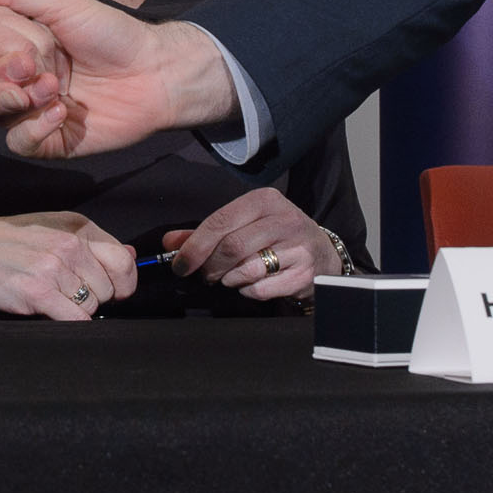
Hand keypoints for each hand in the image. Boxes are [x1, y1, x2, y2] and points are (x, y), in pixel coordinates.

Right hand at [0, 0, 237, 158]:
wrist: (154, 72)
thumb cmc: (111, 32)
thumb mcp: (61, 4)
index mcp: (21, 49)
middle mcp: (24, 81)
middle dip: (4, 77)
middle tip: (31, 68)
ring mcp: (36, 111)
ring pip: (0, 116)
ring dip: (23, 102)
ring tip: (55, 89)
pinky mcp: (51, 140)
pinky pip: (21, 143)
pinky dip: (35, 129)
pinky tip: (62, 112)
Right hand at [0, 211, 133, 321]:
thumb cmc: (8, 242)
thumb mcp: (52, 228)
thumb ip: (92, 243)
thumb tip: (130, 256)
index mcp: (77, 226)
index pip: (124, 260)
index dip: (122, 282)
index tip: (111, 290)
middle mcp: (70, 244)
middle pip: (110, 288)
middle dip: (95, 297)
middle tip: (69, 295)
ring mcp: (54, 268)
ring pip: (92, 305)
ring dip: (76, 309)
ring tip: (50, 297)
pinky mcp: (38, 292)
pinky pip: (75, 319)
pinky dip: (69, 322)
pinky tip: (50, 312)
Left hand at [168, 190, 341, 301]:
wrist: (322, 254)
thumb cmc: (277, 237)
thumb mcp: (245, 224)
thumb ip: (206, 233)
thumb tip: (171, 242)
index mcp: (265, 200)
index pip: (220, 222)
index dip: (194, 247)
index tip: (180, 264)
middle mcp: (284, 219)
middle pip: (231, 247)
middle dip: (210, 266)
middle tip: (205, 275)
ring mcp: (297, 247)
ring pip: (246, 269)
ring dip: (229, 279)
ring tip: (231, 276)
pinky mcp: (304, 274)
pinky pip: (262, 289)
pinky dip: (248, 291)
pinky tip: (252, 283)